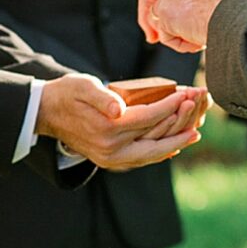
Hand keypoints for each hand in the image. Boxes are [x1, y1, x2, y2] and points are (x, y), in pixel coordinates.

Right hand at [35, 72, 207, 168]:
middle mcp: (112, 150)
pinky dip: (160, 153)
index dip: (170, 105)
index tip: (187, 93)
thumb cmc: (67, 93)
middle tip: (200, 112)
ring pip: (152, 153)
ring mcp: (111, 159)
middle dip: (180, 126)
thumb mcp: (82, 86)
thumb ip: (102, 97)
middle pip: (156, 140)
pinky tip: (174, 146)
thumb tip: (119, 109)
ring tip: (195, 131)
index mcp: (108, 129)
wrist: (46, 114)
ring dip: (174, 142)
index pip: (149, 118)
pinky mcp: (111, 161)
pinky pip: (142, 158)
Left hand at [137, 0, 243, 53]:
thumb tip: (195, 19)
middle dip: (148, 17)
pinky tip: (197, 43)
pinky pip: (166, 35)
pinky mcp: (166, 10)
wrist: (238, 16)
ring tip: (200, 42)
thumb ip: (205, 0)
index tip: (171, 16)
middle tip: (152, 37)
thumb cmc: (242, 13)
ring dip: (176, 35)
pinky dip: (179, 44)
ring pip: (161, 18)